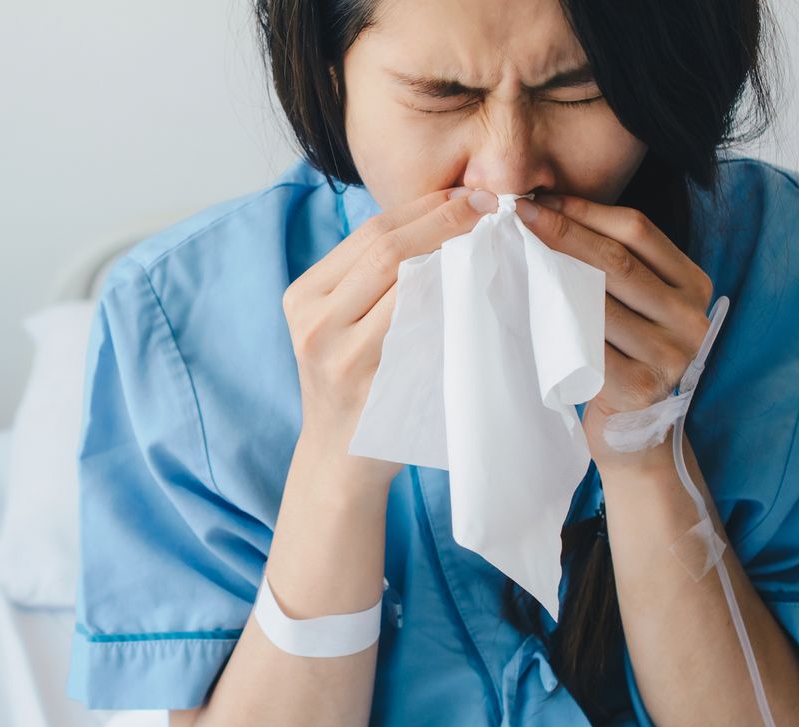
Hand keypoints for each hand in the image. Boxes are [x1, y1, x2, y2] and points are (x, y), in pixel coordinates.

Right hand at [284, 186, 498, 485]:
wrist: (339, 460)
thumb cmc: (356, 386)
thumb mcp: (340, 328)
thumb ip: (371, 281)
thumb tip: (444, 218)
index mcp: (303, 298)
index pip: (368, 233)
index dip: (424, 207)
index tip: (470, 194)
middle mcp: (313, 323)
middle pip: (385, 250)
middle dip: (445, 220)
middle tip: (493, 207)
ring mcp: (338, 356)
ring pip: (405, 284)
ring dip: (456, 255)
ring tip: (494, 240)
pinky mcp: (370, 384)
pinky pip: (421, 328)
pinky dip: (453, 301)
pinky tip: (482, 287)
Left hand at [512, 193, 715, 473]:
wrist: (634, 432)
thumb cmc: (621, 356)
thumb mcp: (632, 305)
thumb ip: (611, 265)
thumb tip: (549, 211)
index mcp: (694, 284)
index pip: (638, 232)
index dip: (587, 212)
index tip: (541, 201)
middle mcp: (691, 317)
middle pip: (616, 263)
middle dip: (562, 234)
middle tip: (518, 215)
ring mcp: (671, 355)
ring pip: (598, 302)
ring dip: (551, 274)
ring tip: (514, 252)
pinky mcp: (641, 388)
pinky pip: (587, 346)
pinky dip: (554, 323)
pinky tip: (526, 305)